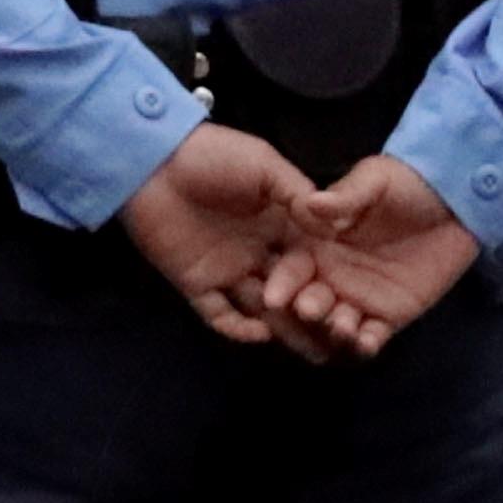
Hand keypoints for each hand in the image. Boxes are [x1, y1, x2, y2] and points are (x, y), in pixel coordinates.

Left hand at [116, 123, 320, 350]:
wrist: (153, 161)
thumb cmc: (213, 156)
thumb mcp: (264, 166)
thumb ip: (296, 194)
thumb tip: (333, 226)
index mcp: (278, 223)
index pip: (308, 258)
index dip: (325, 277)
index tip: (350, 300)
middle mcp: (258, 251)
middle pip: (289, 288)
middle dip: (310, 311)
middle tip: (335, 337)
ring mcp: (227, 269)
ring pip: (259, 306)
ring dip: (281, 326)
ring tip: (308, 347)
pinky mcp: (197, 283)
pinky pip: (220, 314)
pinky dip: (239, 328)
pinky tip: (261, 333)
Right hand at [267, 154, 482, 359]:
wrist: (454, 201)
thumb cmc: (406, 183)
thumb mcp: (374, 179)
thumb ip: (345, 196)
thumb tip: (311, 203)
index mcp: (318, 245)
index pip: (292, 268)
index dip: (282, 281)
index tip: (274, 296)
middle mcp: (331, 277)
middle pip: (308, 302)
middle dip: (305, 310)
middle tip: (310, 310)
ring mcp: (359, 300)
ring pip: (335, 324)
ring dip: (333, 331)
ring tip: (342, 326)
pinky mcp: (389, 317)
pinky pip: (371, 337)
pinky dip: (363, 345)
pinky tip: (364, 343)